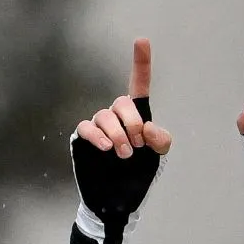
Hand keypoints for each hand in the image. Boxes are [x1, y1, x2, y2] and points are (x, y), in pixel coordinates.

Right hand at [71, 36, 169, 234]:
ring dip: (117, 134)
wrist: (118, 202)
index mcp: (136, 117)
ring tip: (124, 153)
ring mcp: (98, 128)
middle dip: (132, 122)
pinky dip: (97, 136)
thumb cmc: (137, 178)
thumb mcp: (157, 158)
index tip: (142, 41)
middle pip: (122, 103)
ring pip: (104, 116)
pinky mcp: (83, 140)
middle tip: (138, 144)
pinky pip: (86, 127)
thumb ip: (160, 140)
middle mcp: (116, 118)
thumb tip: (148, 127)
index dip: (141, 63)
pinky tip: (105, 148)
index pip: (138, 85)